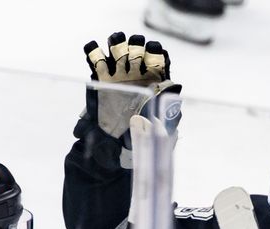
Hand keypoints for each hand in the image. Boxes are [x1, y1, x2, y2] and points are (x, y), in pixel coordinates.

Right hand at [81, 32, 181, 167]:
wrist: (115, 146)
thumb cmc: (142, 137)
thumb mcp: (162, 129)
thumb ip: (171, 114)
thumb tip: (176, 97)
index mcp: (153, 80)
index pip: (157, 57)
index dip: (156, 52)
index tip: (154, 54)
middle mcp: (136, 74)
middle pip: (137, 47)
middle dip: (136, 45)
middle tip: (133, 53)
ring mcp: (118, 74)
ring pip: (118, 48)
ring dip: (117, 43)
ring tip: (115, 45)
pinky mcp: (101, 79)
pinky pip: (97, 59)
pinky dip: (93, 51)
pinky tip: (94, 50)